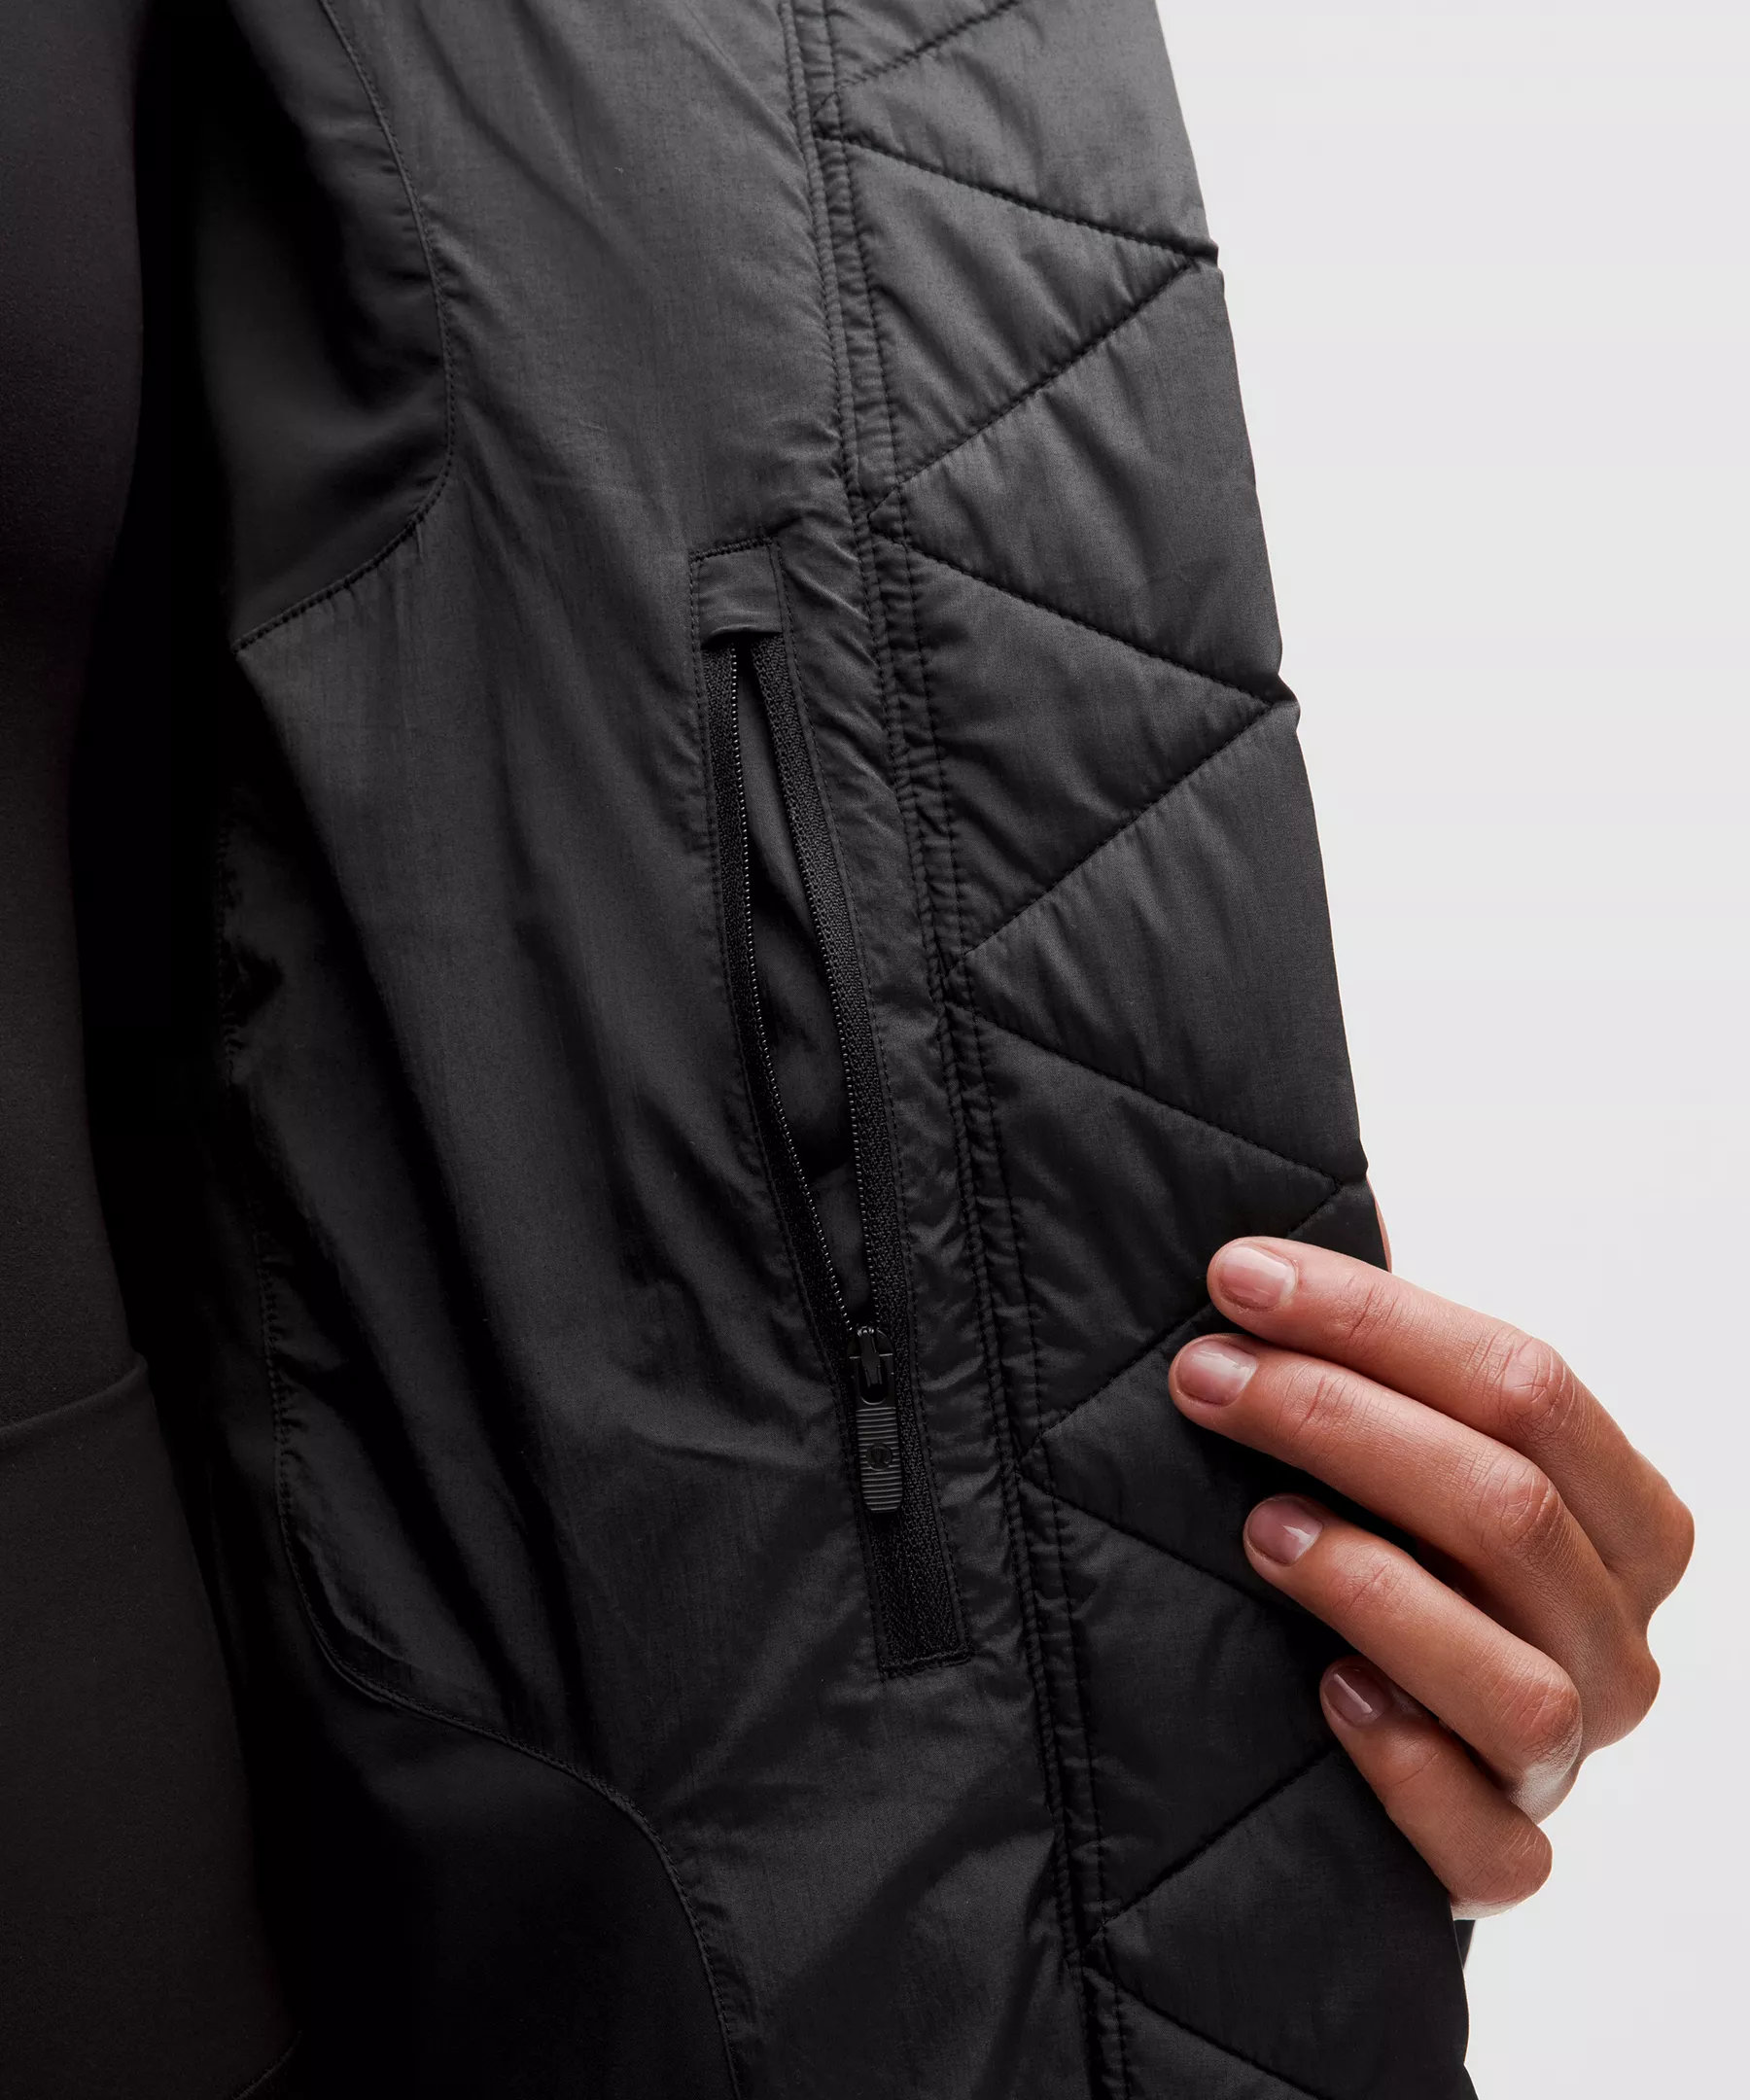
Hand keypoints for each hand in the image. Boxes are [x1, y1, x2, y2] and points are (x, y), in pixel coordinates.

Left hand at [1169, 1232, 1692, 1917]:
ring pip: (1516, 1681)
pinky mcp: (1510, 1857)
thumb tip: (1263, 1249)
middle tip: (1204, 1377)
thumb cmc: (1397, 1548)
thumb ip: (1375, 1359)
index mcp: (1623, 1513)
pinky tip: (1328, 1697)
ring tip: (1260, 1529)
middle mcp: (1618, 1636)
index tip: (1237, 1278)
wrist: (1387, 1741)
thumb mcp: (1403, 1444)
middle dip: (1338, 1418)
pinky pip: (1492, 1847)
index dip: (1376, 1320)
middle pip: (1510, 1508)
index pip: (1527, 1386)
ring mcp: (1571, 1756)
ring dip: (1377, 1589)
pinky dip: (1412, 1772)